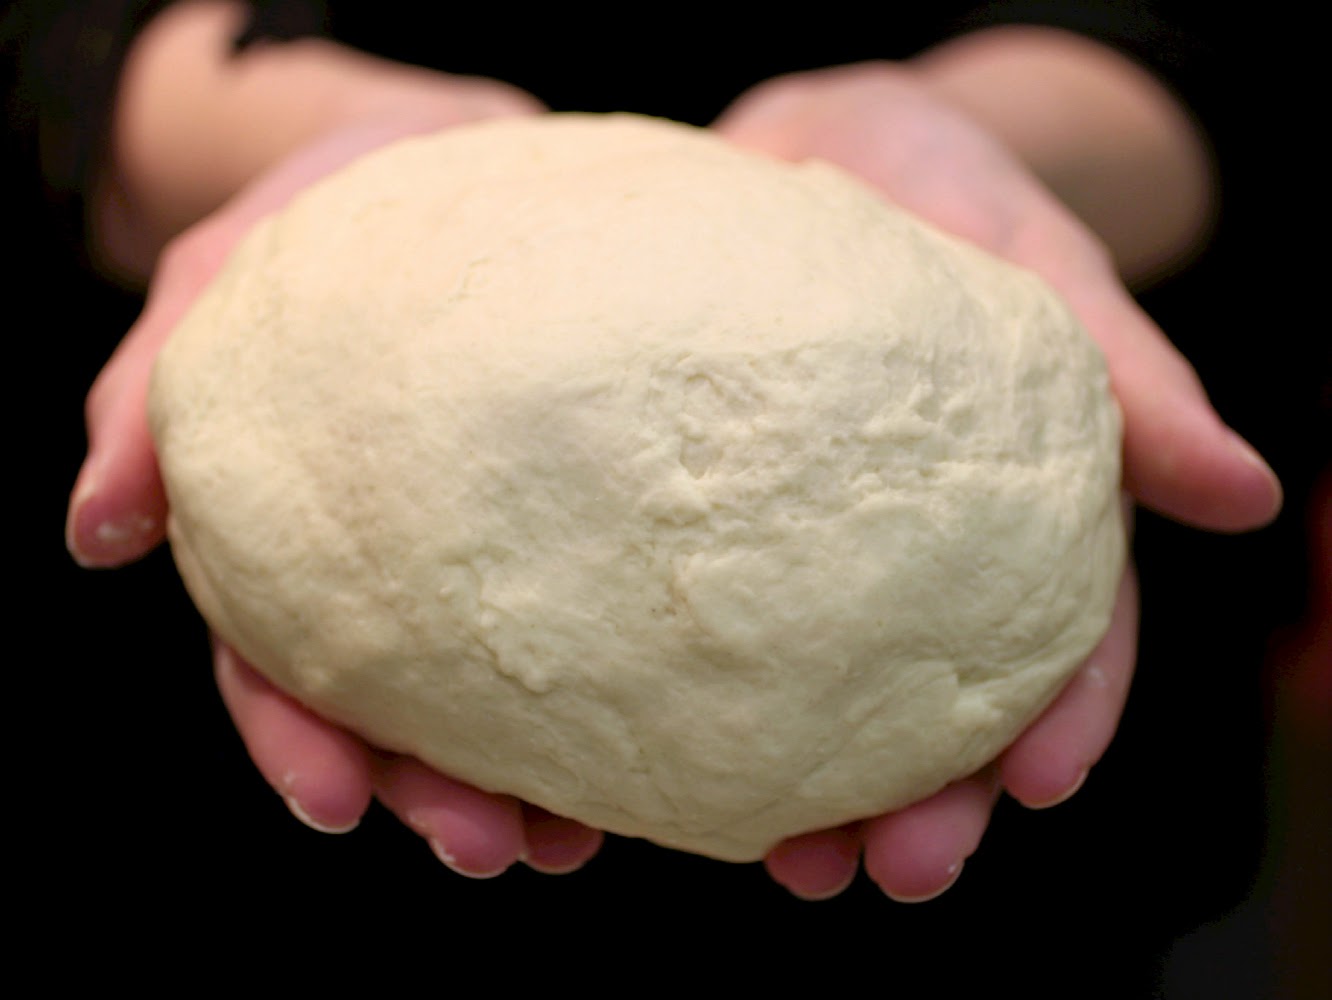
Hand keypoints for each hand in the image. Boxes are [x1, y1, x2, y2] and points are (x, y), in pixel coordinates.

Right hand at [69, 102, 602, 877]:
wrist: (460, 151)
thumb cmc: (326, 211)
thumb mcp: (219, 279)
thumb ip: (149, 398)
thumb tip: (97, 535)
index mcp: (299, 535)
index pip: (277, 663)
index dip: (299, 741)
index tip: (338, 804)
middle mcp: (399, 561)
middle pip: (402, 708)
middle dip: (434, 792)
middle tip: (493, 853)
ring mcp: (497, 542)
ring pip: (506, 690)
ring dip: (536, 779)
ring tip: (576, 838)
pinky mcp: (585, 509)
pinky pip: (606, 609)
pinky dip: (624, 686)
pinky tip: (660, 737)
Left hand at [712, 62, 1281, 900]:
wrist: (798, 140)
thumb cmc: (937, 183)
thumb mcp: (1039, 251)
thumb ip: (1127, 368)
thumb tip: (1244, 494)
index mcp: (1016, 502)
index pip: (1065, 629)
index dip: (1064, 716)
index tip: (1033, 790)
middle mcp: (914, 544)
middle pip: (942, 698)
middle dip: (932, 799)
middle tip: (892, 872)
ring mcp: (807, 540)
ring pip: (824, 692)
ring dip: (814, 793)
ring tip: (788, 863)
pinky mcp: (714, 519)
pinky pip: (702, 620)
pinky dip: (692, 702)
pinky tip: (660, 765)